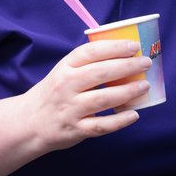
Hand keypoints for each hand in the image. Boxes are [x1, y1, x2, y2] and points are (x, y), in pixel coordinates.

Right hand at [23, 39, 150, 152]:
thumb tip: (126, 53)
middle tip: (146, 63)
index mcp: (65, 67)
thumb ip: (88, 63)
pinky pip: (101, 125)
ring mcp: (70, 109)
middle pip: (100, 73)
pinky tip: (134, 114)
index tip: (134, 46)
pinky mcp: (75, 129)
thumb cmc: (55, 92)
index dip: (114, 47)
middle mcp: (66, 86)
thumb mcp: (64, 71)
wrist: (29, 122)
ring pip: (102, 99)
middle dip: (127, 67)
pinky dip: (119, 121)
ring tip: (145, 86)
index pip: (90, 52)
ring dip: (127, 92)